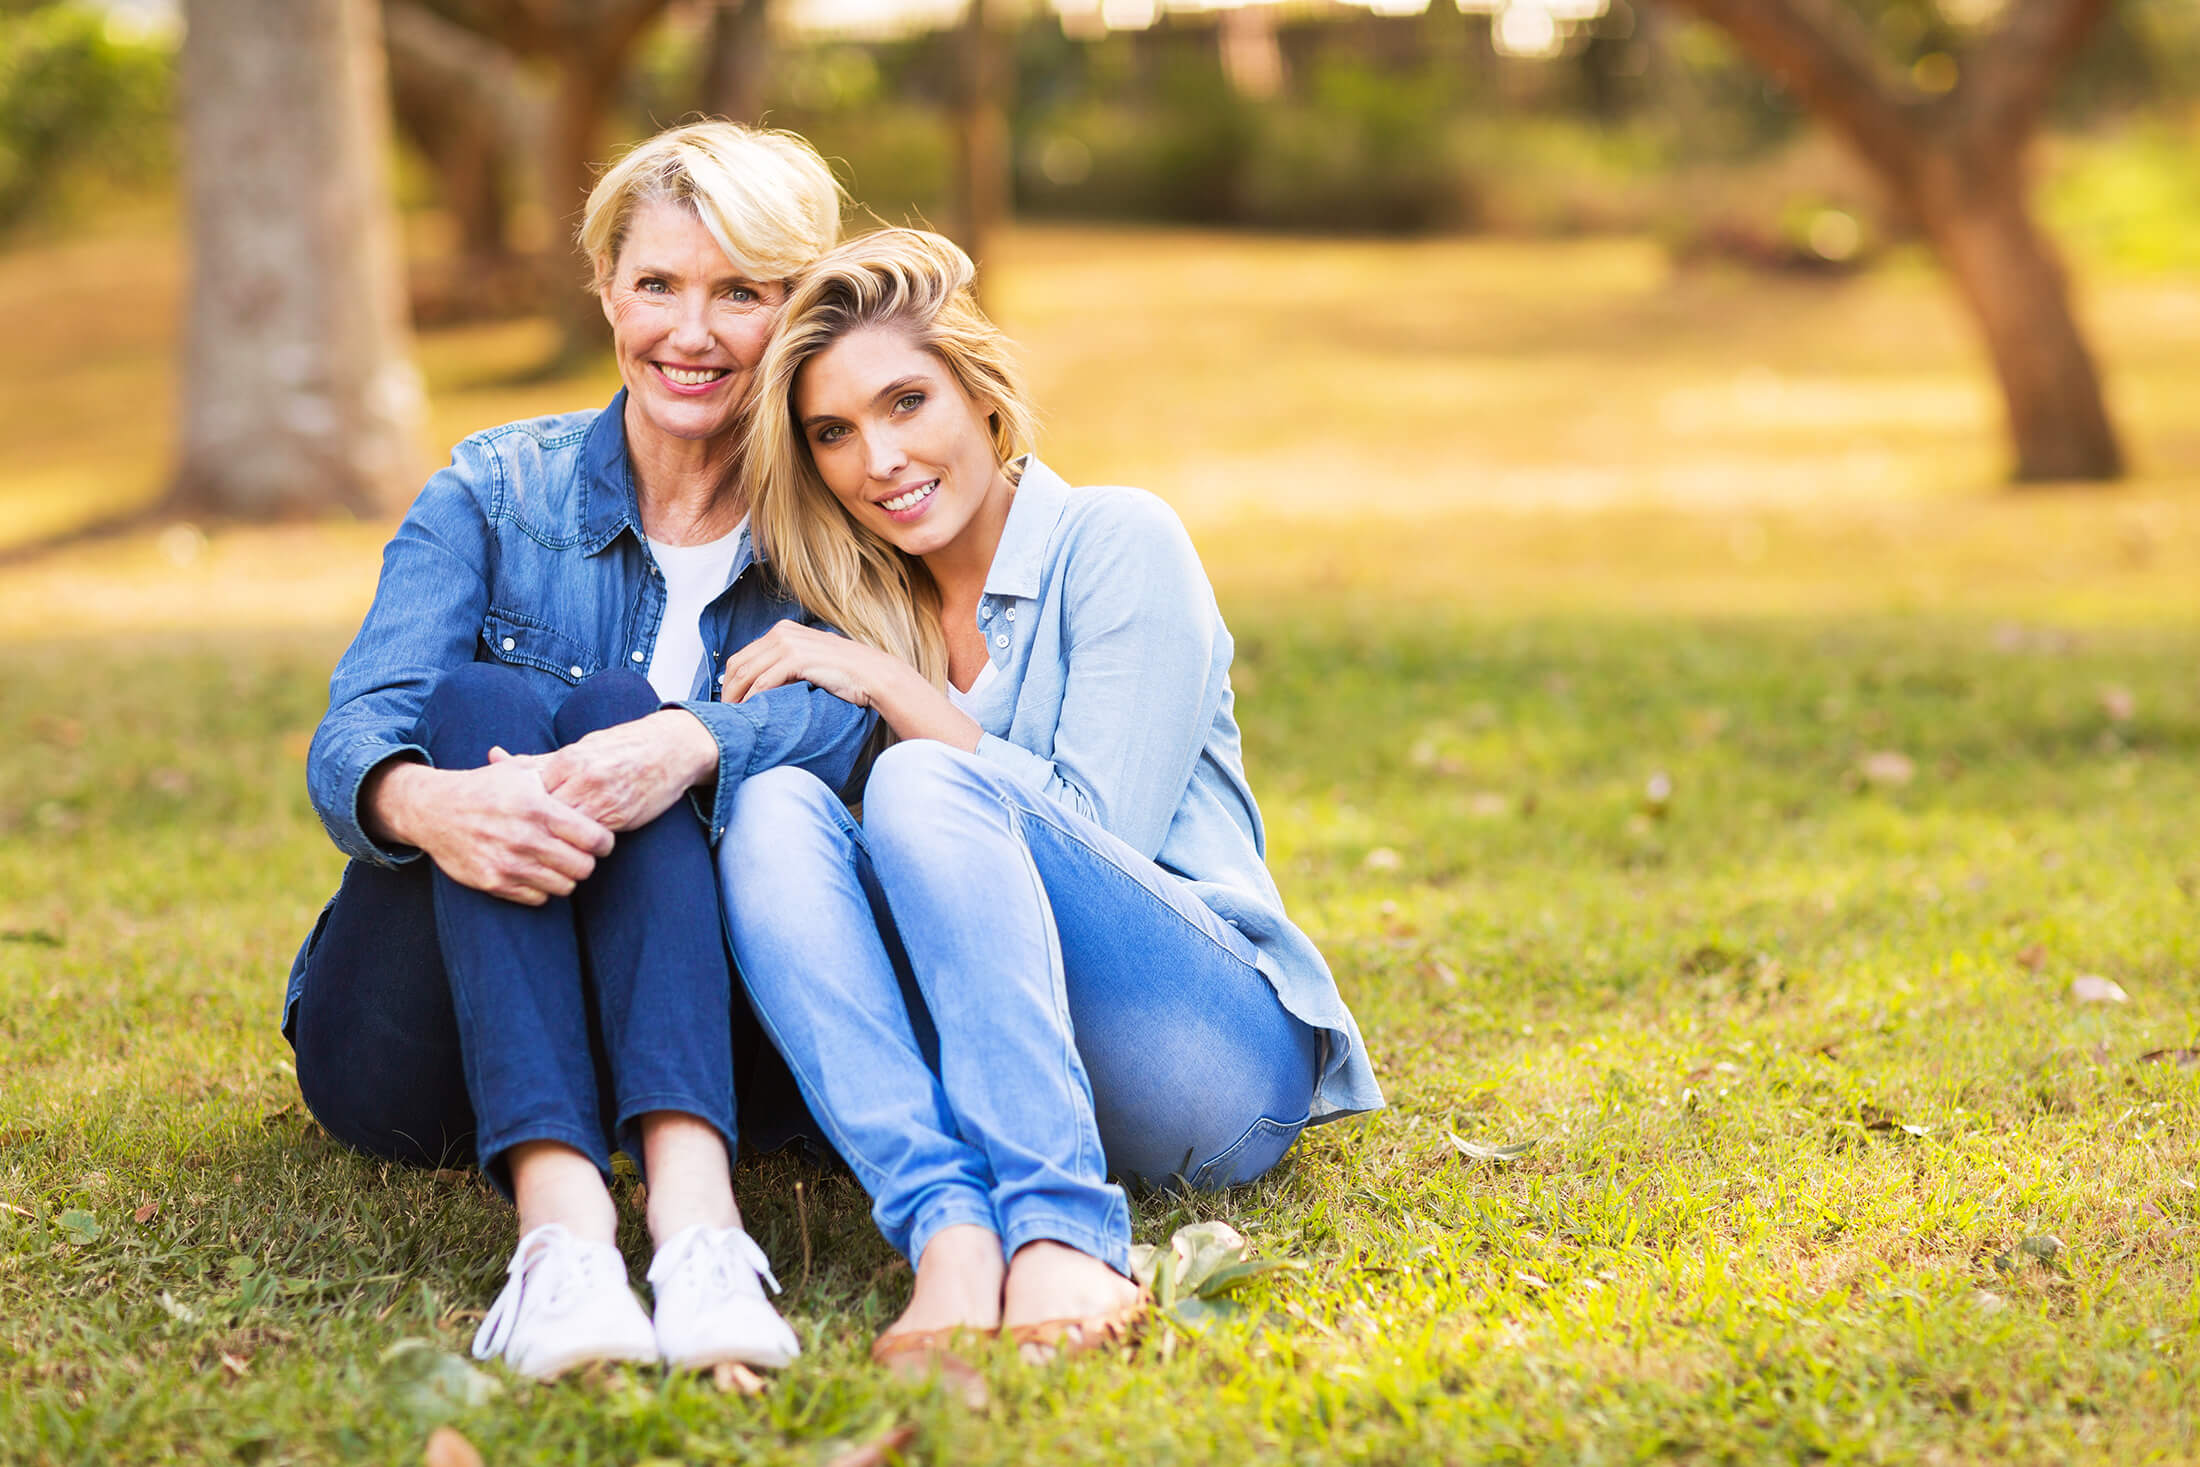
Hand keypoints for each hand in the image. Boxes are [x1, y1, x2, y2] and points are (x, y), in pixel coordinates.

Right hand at [370, 759, 614, 904]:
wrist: (433, 810)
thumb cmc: (485, 788)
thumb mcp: (520, 772)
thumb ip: (557, 779)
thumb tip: (591, 782)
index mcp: (539, 808)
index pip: (595, 839)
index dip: (604, 842)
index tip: (599, 841)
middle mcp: (526, 838)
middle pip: (584, 868)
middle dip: (586, 861)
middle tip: (577, 853)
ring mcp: (509, 863)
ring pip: (564, 887)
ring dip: (564, 876)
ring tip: (556, 862)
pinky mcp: (493, 882)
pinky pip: (538, 898)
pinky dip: (541, 889)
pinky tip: (534, 872)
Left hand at [490, 710, 717, 833]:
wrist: (671, 749)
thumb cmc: (621, 747)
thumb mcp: (578, 748)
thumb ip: (536, 760)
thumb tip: (493, 756)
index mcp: (568, 759)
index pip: (527, 791)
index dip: (513, 809)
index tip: (503, 819)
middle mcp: (583, 780)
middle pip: (542, 815)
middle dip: (527, 829)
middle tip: (511, 841)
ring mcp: (603, 800)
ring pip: (565, 832)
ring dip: (551, 842)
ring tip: (536, 851)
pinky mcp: (620, 818)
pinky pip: (589, 840)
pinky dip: (576, 846)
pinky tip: (566, 850)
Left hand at [719, 619, 900, 707]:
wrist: (873, 675)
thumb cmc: (844, 674)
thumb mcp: (809, 660)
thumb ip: (785, 664)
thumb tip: (760, 684)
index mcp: (783, 630)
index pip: (743, 655)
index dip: (730, 681)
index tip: (729, 701)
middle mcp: (782, 632)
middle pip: (739, 664)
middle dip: (728, 691)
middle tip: (726, 714)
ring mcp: (789, 644)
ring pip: (747, 673)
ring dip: (736, 697)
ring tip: (735, 717)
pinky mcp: (797, 659)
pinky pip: (764, 682)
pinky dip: (753, 699)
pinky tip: (751, 712)